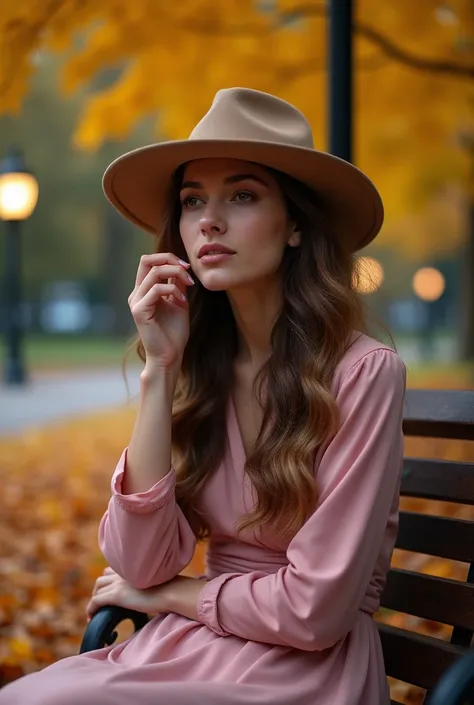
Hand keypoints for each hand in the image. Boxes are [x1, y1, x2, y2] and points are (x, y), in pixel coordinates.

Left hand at [86, 569, 207, 622]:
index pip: (111, 570)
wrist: (172, 592)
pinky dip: (91, 609)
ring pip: (97, 588)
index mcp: (132, 566)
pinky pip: (96, 601)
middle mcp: (123, 571)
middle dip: (99, 591)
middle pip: (102, 579)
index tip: (108, 593)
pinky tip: (91, 618)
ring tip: (97, 612)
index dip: (108, 582)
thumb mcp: (157, 582)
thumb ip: (148, 584)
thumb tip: (151, 594)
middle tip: (101, 604)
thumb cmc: (171, 589)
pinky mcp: (116, 595)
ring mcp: (118, 583)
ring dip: (95, 599)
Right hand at [128, 253, 194, 368]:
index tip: (187, 267)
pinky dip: (173, 290)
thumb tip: (181, 267)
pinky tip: (182, 300)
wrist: (170, 355)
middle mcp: (137, 293)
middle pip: (146, 260)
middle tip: (187, 269)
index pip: (149, 261)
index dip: (168, 258)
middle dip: (169, 259)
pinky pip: (156, 289)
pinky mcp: (139, 311)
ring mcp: (136, 301)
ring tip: (189, 285)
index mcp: (144, 290)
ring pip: (154, 272)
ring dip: (176, 274)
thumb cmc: (174, 332)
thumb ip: (178, 284)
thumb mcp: (179, 302)